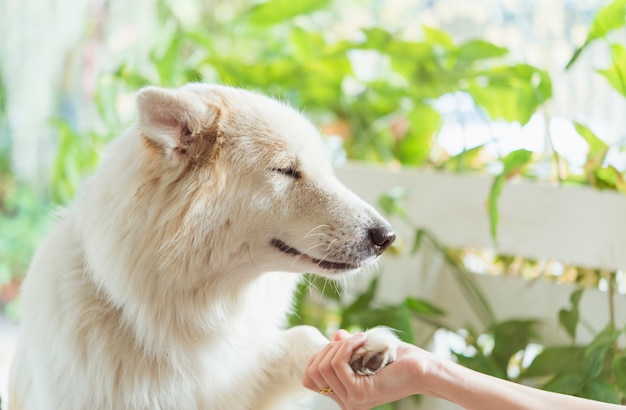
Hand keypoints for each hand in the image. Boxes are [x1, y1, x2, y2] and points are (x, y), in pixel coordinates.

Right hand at [303, 330, 434, 409]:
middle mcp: (345, 403)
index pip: (309, 378)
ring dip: (340, 345)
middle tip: (353, 340)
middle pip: (313, 371)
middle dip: (329, 348)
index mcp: (344, 395)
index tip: (339, 343)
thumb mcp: (364, 351)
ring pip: (324, 367)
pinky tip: (361, 340)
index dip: (318, 356)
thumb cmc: (396, 358)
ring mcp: (351, 401)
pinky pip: (337, 364)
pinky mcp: (359, 393)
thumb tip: (334, 336)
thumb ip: (345, 347)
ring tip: (360, 339)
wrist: (421, 367)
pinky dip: (347, 346)